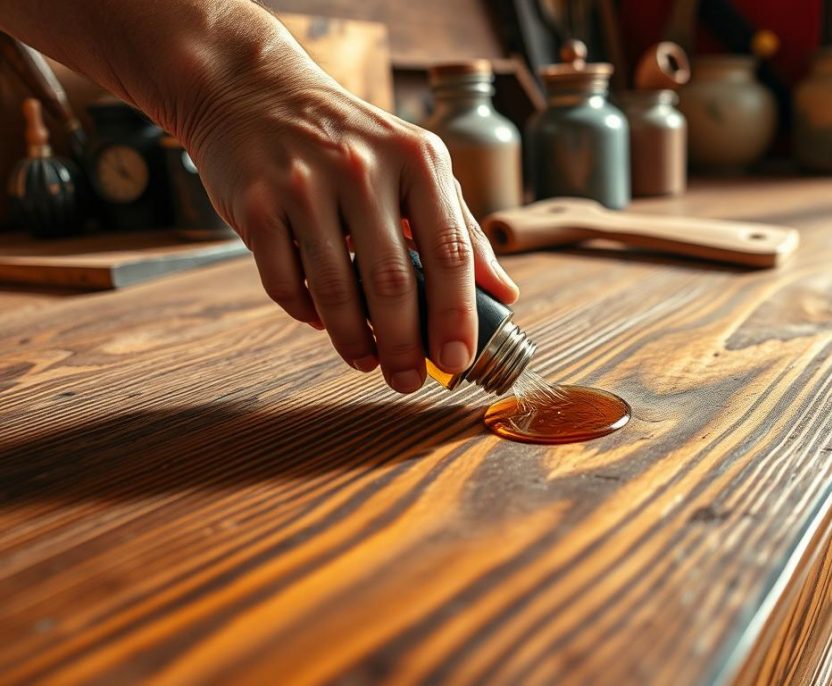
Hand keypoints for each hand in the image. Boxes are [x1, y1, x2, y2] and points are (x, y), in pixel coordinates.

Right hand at [184, 48, 518, 393]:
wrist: (254, 91)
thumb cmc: (351, 139)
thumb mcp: (417, 166)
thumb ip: (462, 229)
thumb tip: (505, 293)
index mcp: (418, 159)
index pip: (449, 253)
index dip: (457, 316)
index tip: (459, 360)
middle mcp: (362, 167)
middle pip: (393, 282)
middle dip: (406, 346)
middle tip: (409, 380)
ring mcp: (304, 185)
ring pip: (336, 291)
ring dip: (356, 342)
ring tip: (369, 363)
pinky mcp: (256, 205)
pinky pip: (285, 282)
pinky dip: (307, 314)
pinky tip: (323, 323)